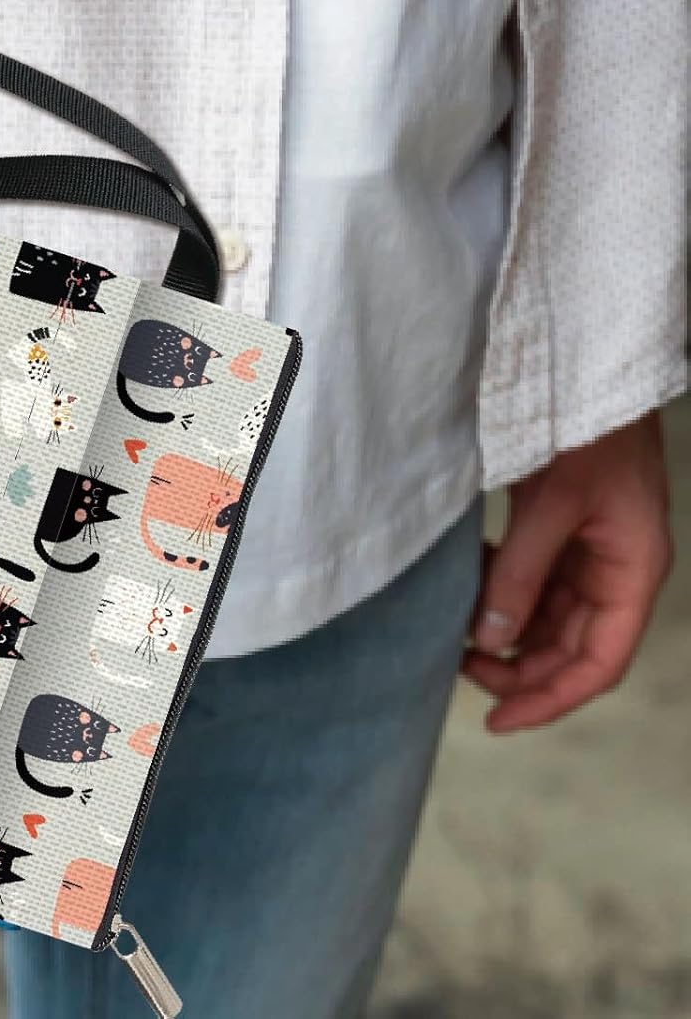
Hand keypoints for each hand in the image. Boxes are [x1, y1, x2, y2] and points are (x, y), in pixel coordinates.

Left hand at [462, 409, 673, 731]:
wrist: (587, 369)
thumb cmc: (586, 431)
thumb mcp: (551, 505)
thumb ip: (520, 573)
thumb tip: (488, 637)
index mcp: (633, 572)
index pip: (596, 662)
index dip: (549, 699)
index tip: (496, 720)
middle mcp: (617, 569)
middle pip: (570, 645)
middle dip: (518, 666)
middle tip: (459, 669)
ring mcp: (592, 548)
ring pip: (549, 614)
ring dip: (506, 628)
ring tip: (456, 630)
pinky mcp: (564, 526)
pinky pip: (535, 577)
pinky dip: (502, 586)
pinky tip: (469, 578)